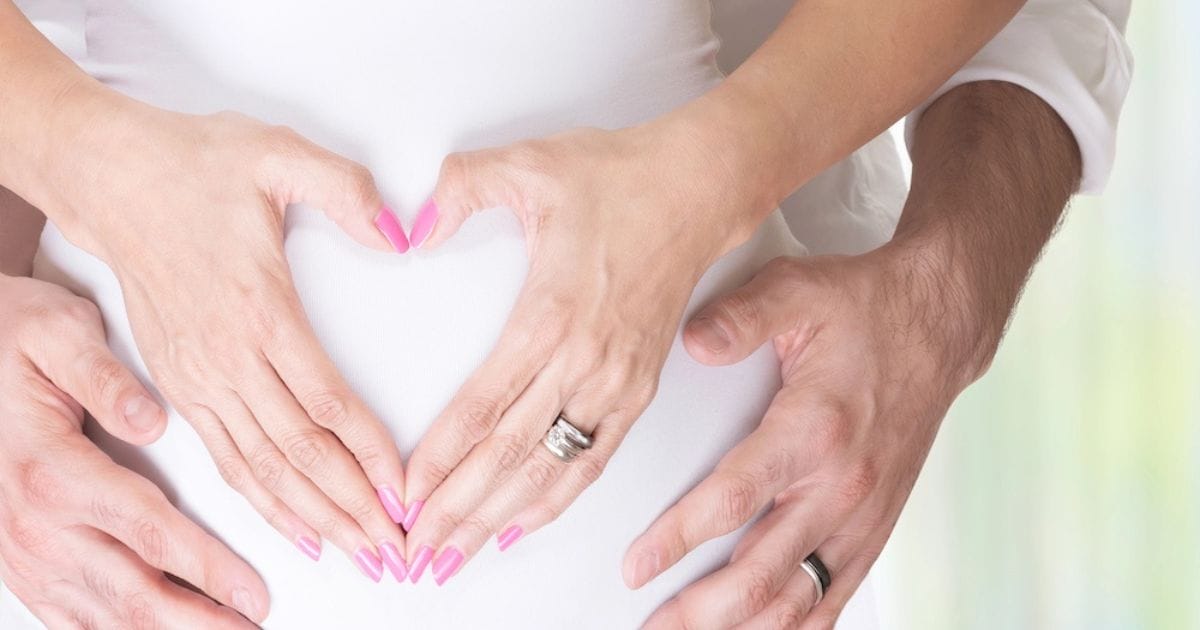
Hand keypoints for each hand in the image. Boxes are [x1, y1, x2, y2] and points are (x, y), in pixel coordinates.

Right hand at [0, 274, 267, 626]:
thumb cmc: (14, 340)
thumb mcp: (57, 333)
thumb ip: (103, 377)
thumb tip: (150, 420)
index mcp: (54, 470)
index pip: (150, 533)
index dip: (209, 569)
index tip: (253, 592)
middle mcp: (37, 524)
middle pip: (133, 592)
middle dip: (200, 621)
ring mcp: (24, 552)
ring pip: (104, 617)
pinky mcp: (20, 564)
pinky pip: (68, 619)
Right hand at [39, 90, 411, 580]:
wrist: (113, 178)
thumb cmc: (195, 168)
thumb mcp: (279, 154)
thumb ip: (346, 190)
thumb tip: (401, 233)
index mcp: (259, 307)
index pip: (326, 401)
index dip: (371, 453)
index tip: (406, 490)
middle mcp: (226, 356)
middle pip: (299, 451)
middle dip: (353, 505)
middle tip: (396, 546)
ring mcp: (197, 376)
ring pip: (262, 467)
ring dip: (314, 514)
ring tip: (360, 550)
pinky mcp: (179, 383)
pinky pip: (227, 458)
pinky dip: (264, 500)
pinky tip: (297, 526)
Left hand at [401, 124, 758, 582]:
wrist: (698, 189)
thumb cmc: (620, 178)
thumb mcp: (529, 164)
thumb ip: (460, 189)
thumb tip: (410, 227)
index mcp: (552, 315)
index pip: (482, 407)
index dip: (438, 460)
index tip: (403, 496)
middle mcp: (586, 361)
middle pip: (509, 455)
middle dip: (456, 510)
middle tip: (415, 550)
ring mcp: (617, 381)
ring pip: (550, 470)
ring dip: (499, 518)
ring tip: (456, 554)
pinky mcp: (639, 388)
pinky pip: (594, 460)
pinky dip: (557, 500)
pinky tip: (524, 524)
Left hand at [627, 251, 989, 628]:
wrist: (940, 326)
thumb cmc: (869, 309)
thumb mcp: (800, 290)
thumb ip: (741, 316)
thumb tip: (693, 341)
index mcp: (814, 429)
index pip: (735, 500)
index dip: (679, 539)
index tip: (637, 566)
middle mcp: (841, 483)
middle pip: (762, 572)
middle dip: (701, 610)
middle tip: (653, 624)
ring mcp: (862, 512)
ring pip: (800, 598)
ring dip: (743, 628)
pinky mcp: (875, 524)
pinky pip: (836, 594)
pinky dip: (799, 625)